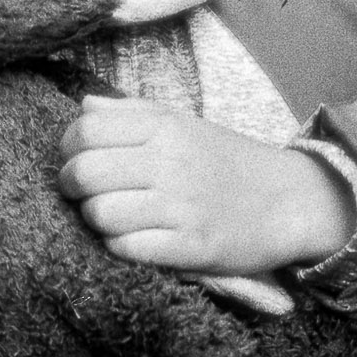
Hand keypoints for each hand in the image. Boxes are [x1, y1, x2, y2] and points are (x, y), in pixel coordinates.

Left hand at [57, 96, 354, 274]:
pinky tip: (131, 242)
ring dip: (95, 222)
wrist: (288, 201)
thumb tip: (84, 107)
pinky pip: (129, 248)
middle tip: (83, 196)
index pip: (85, 130)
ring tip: (110, 221)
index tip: (77, 162)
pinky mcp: (191, 246)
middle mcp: (170, 161)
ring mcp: (181, 205)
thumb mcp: (184, 125)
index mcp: (163, 126)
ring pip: (100, 214)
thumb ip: (132, 114)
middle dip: (72, 189)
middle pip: (84, 172)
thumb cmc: (226, 164)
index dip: (68, 149)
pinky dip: (119, 247)